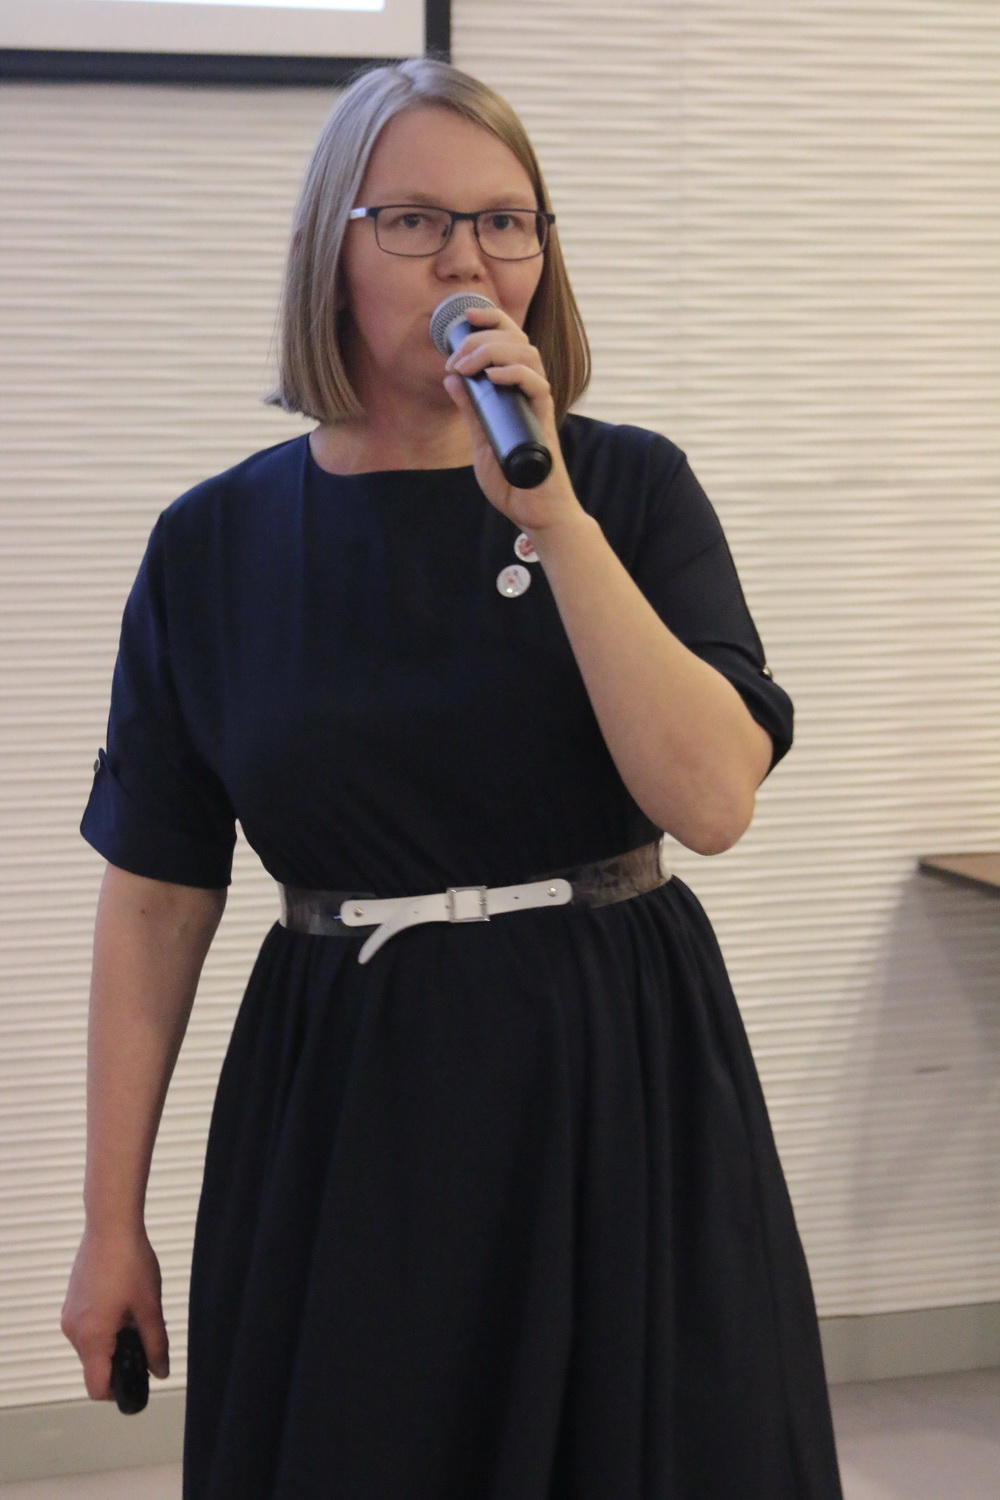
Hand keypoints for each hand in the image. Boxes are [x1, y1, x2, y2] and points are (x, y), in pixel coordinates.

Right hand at [61, 1225, 169, 1398]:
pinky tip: (123, 1302)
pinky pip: (87, 1328)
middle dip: (120, 1360)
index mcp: (92, 1338)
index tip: (138, 1379)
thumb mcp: (150, 1307)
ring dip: (113, 1342)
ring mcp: (69, 1315)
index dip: (118, 1391)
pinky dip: (104, 1327)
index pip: (96, 1387)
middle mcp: (74, 1332)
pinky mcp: (72, 1301)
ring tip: (136, 1315)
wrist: (110, 1226)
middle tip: (146, 1338)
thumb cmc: (131, 1264)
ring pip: (91, 1347)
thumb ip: (156, 1344)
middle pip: (95, 1367)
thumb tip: (159, 1373)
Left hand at [442, 304, 584, 534]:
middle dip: (484, 334)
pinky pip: (537, 386)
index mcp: (515, 391)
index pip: (510, 342)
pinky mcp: (543, 422)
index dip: (492, 321)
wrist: (535, 512)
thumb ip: (470, 409)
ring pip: (528, 355)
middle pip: (518, 339)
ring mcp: (537, 405)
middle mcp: (529, 392)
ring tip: (468, 365)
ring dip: (493, 350)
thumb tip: (451, 379)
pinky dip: (515, 374)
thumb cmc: (513, 480)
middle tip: (455, 355)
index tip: (466, 317)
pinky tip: (493, 376)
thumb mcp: (480, 439)